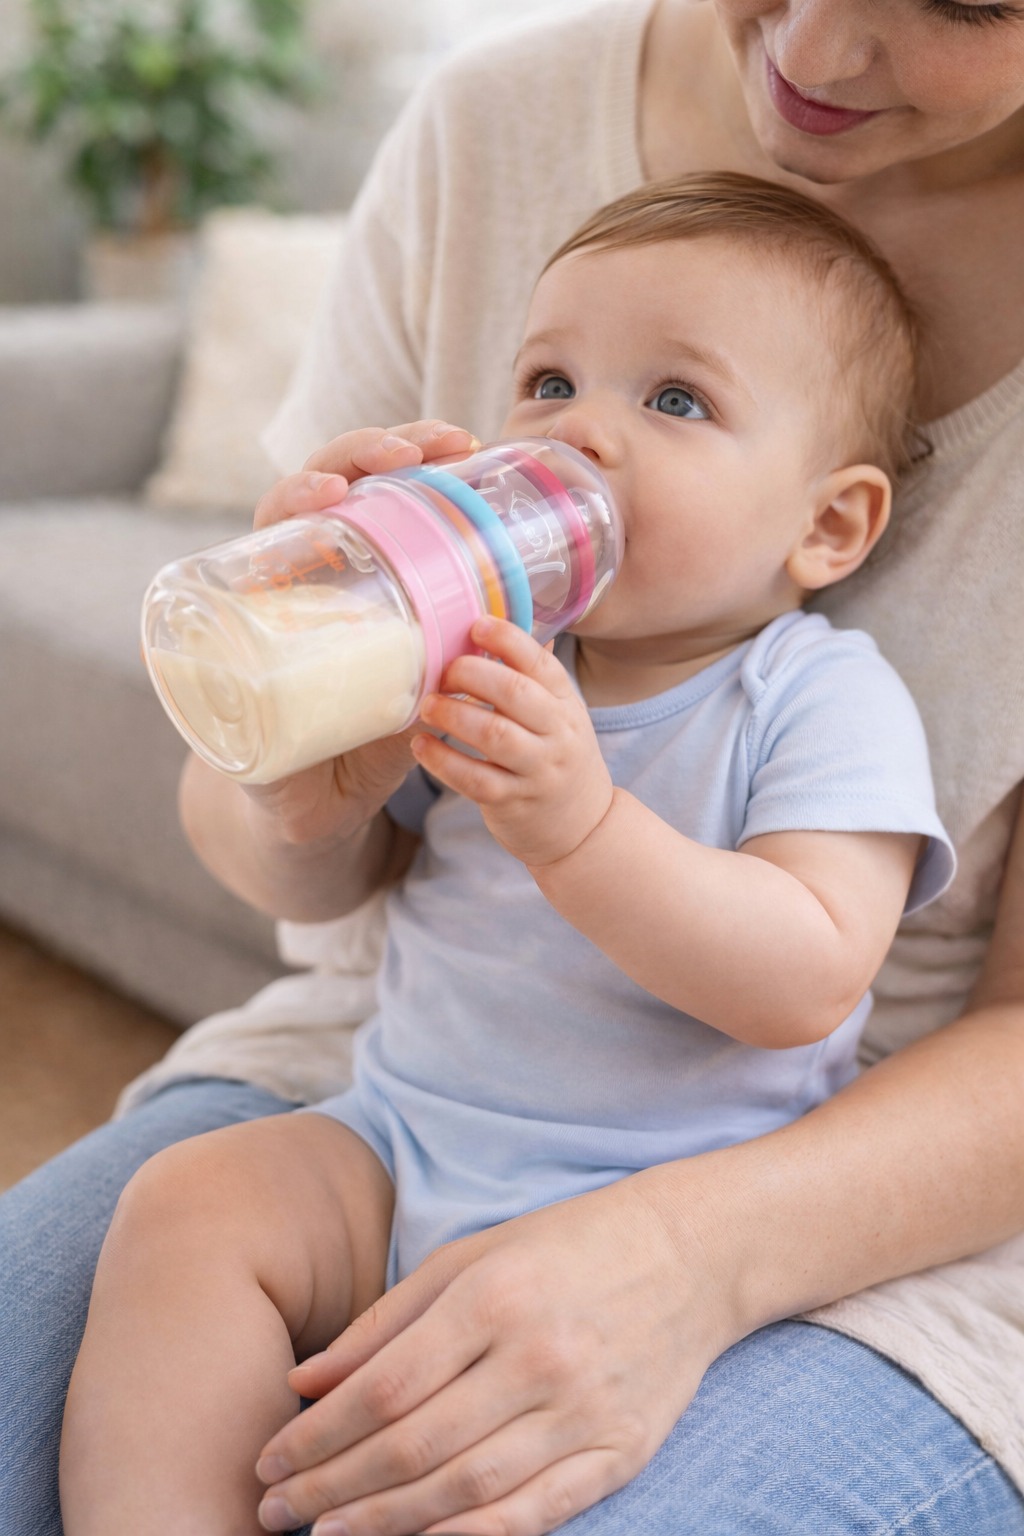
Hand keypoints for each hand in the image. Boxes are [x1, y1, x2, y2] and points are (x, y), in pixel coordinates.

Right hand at [243, 421, 481, 845]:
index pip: (371, 488)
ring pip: (269, 520)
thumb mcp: (424, 687)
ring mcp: (258, 604)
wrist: (311, 809)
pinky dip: (249, 562)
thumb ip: (468, 654)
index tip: (459, 439)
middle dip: (362, 452)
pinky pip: (225, 594)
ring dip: (301, 490)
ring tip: (339, 488)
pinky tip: (278, 541)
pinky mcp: (229, 653)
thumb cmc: (363, 734)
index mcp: (347, 571)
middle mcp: (299, 575)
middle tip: (406, 452)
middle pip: (320, 485)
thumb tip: (550, 626)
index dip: (408, 450)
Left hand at [255, 1169, 728, 1535]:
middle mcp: (538, 1357)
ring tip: (325, 1535)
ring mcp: (585, 1411)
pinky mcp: (622, 1452)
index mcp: (494, 1297)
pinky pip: (535, 1514)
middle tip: (274, 1511)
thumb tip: (304, 1382)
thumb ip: (386, 1320)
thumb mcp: (472, 1255)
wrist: (689, 1254)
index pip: (384, 1387)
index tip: (269, 1457)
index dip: (318, 1433)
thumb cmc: (564, 1246)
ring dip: (384, 1523)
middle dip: (331, 1487)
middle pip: (414, 1446)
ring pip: (465, 1490)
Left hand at [411, 617, 613, 868]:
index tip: (475, 625)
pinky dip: (443, 761)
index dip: (507, 639)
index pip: (540, 663)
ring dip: (454, 714)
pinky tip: (421, 746)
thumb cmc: (557, 758)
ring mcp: (538, 770)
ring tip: (426, 705)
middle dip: (471, 674)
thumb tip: (496, 623)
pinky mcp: (514, 802)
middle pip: (515, 693)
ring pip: (494, 735)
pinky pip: (475, 779)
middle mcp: (558, 734)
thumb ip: (531, 679)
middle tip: (441, 670)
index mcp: (566, 703)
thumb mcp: (560, 715)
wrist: (583, 826)